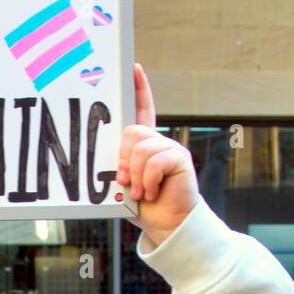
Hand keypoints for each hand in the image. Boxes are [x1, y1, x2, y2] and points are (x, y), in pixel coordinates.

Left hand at [117, 64, 200, 246]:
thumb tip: (113, 163)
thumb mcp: (124, 184)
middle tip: (126, 181)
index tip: (134, 68)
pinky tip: (152, 192)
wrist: (165, 224)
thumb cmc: (142, 207)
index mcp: (144, 145)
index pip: (141, 110)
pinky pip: (155, 162)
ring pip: (141, 149)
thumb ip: (119, 167)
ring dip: (136, 176)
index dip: (139, 89)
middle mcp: (159, 142)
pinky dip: (149, 181)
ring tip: (141, 192)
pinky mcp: (180, 157)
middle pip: (132, 132)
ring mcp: (170, 148)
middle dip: (124, 159)